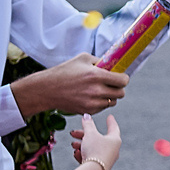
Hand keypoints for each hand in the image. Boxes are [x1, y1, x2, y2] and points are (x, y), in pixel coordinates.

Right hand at [12, 55, 126, 116]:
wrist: (46, 89)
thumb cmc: (64, 71)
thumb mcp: (82, 59)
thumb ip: (100, 61)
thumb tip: (114, 65)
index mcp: (96, 75)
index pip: (123, 81)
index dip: (123, 78)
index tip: (120, 77)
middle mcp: (96, 90)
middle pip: (121, 93)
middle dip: (118, 87)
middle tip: (111, 84)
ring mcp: (92, 102)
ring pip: (113, 102)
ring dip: (110, 96)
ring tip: (99, 89)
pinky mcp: (88, 111)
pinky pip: (103, 108)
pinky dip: (101, 102)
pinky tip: (91, 96)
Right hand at [69, 112, 121, 169]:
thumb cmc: (95, 150)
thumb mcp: (90, 134)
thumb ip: (88, 124)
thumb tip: (86, 116)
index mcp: (114, 140)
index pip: (113, 127)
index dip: (110, 121)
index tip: (110, 116)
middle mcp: (113, 149)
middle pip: (98, 138)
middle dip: (84, 135)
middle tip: (73, 133)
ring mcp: (107, 158)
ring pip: (93, 148)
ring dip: (81, 145)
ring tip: (73, 145)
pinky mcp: (100, 166)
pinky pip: (91, 157)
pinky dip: (83, 154)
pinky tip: (77, 154)